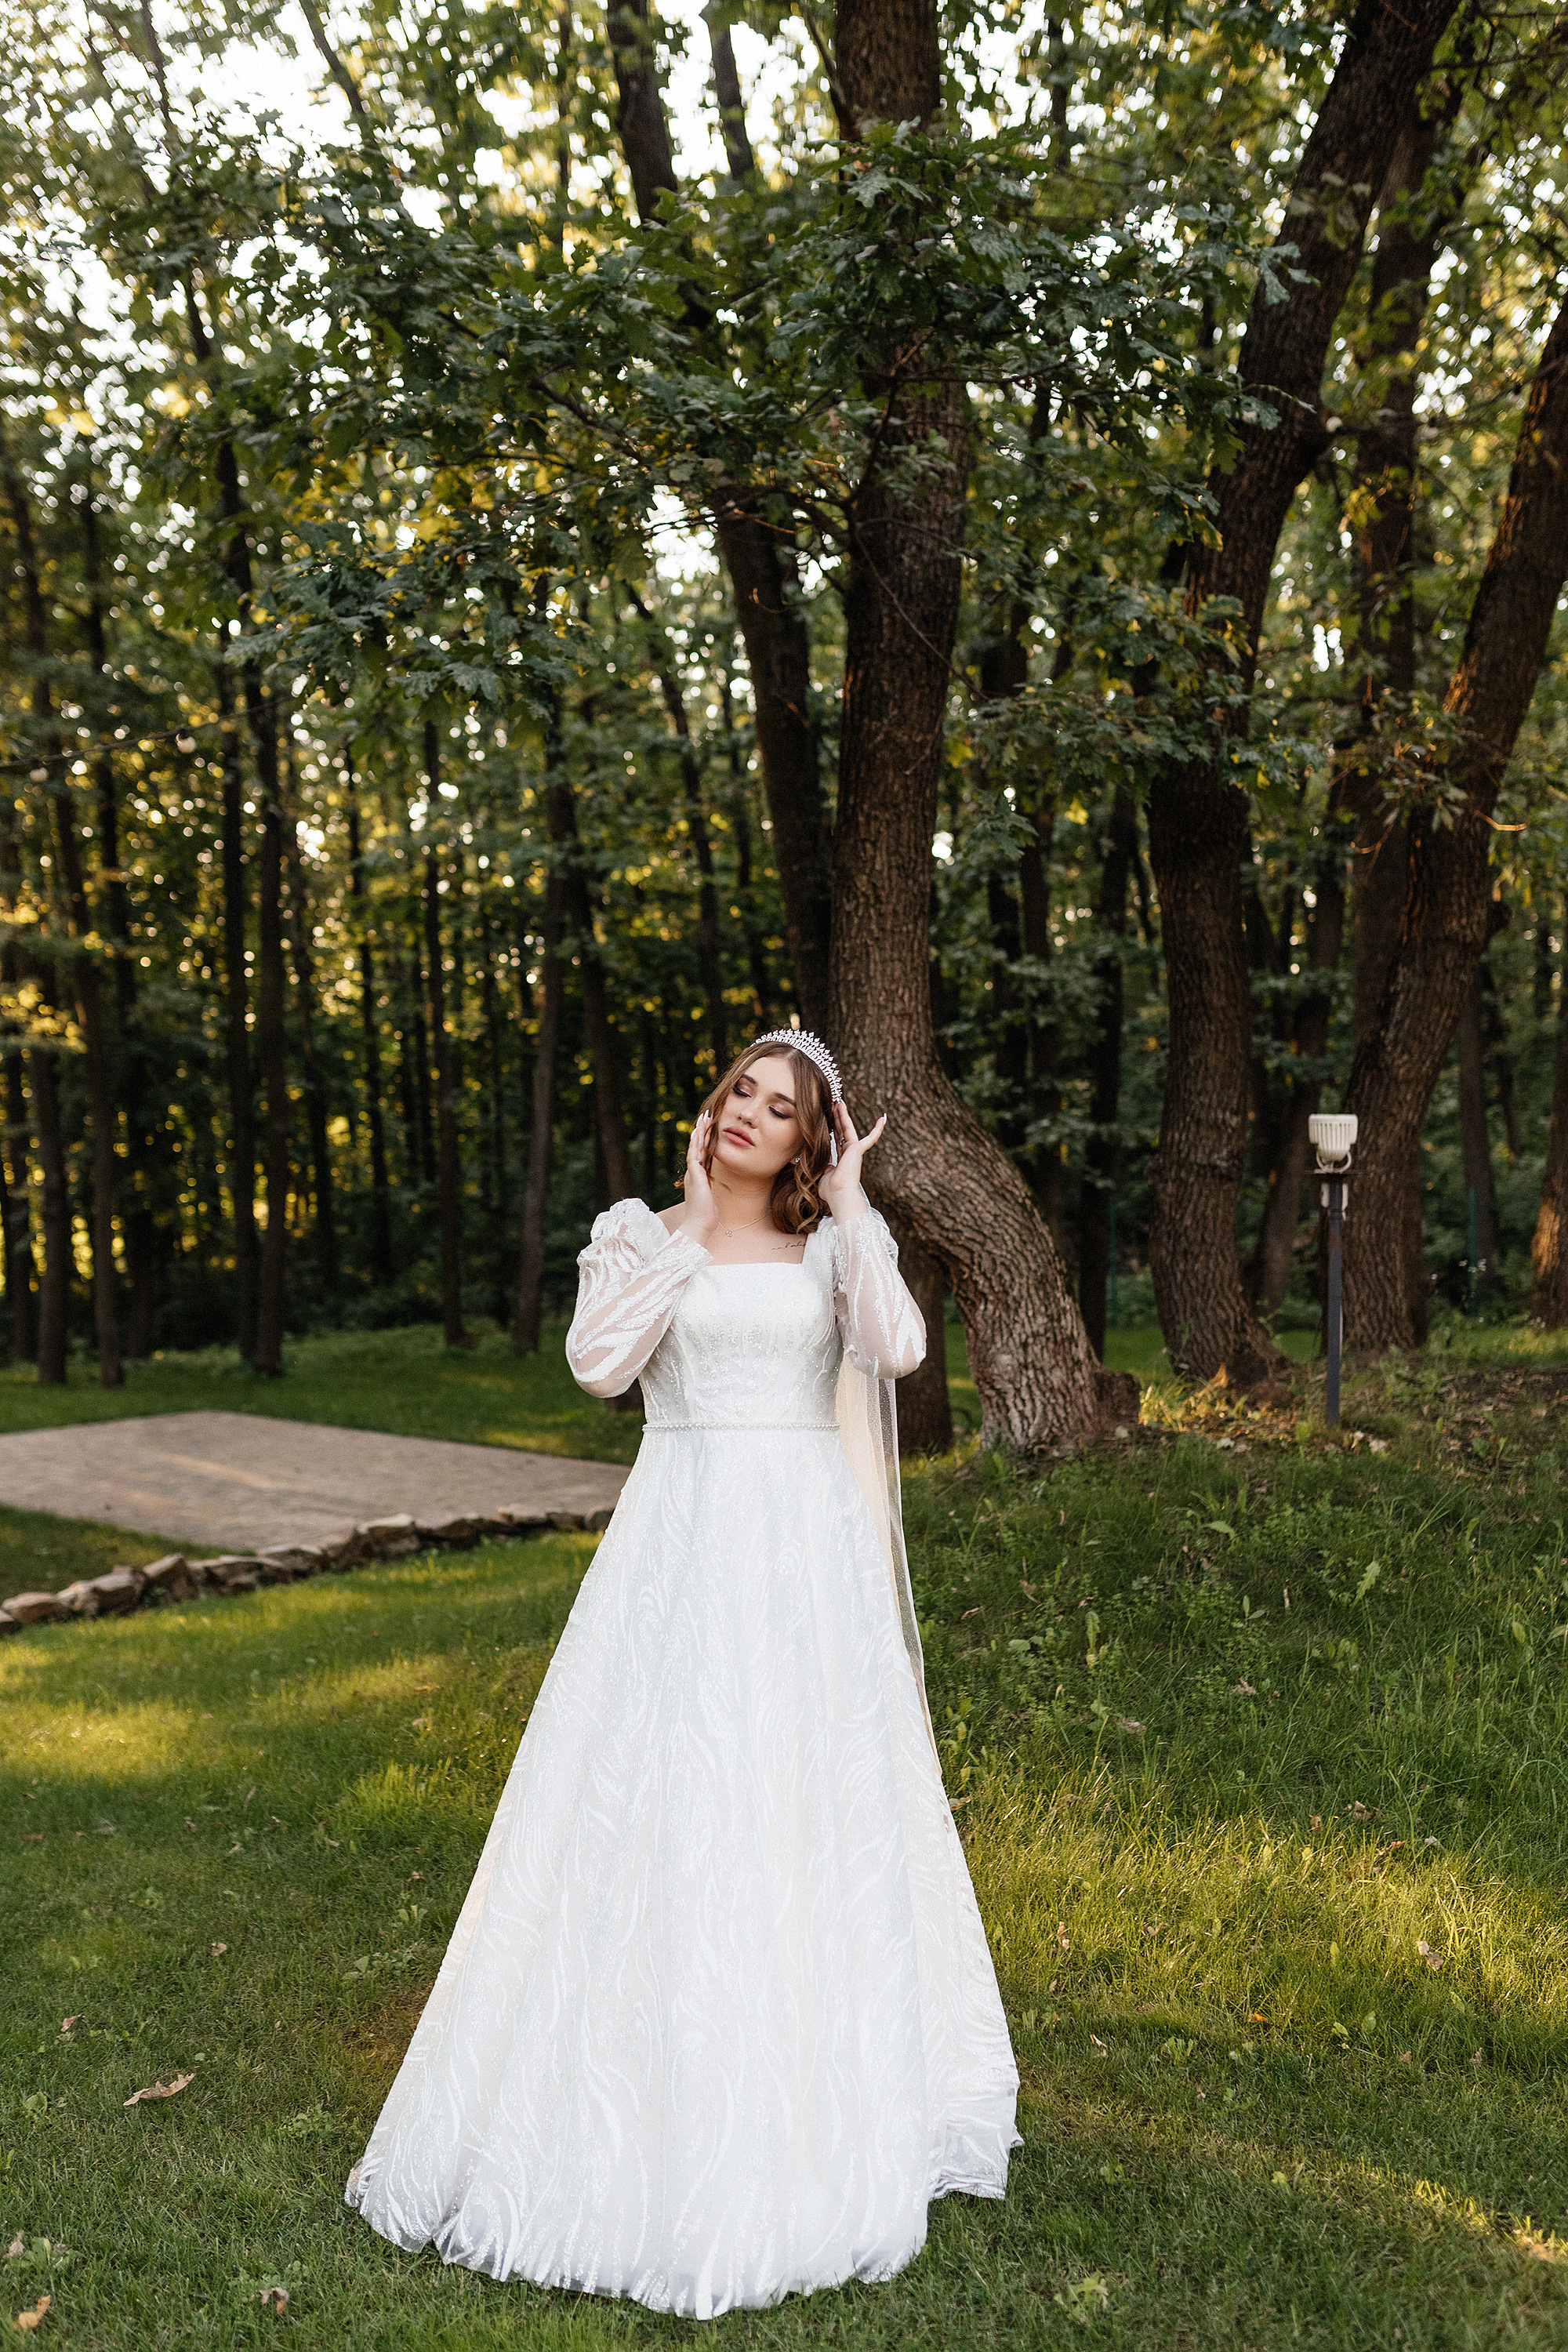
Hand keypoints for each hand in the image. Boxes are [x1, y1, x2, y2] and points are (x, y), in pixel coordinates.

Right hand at [681, 1110, 718, 1242]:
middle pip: (697, 1147)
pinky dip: (695, 1144)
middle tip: (706, 1116)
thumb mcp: (711, 1198)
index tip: (708, 1128)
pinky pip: (694, 1155)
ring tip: (703, 1118)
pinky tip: (697, 1133)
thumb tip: (713, 1189)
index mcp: (698, 1177)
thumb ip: (710, 1190)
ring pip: (695, 1148)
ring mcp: (693, 1174)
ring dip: (699, 1132)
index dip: (704, 1140)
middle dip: (701, 1131)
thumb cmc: (705, 1216)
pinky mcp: (695, 1176)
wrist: (699, 1225)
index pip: (701, 1154)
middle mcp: (694, 1173)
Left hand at [818, 1102, 885, 1216]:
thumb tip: (825, 1166)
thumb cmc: (831, 1190)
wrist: (839, 1193)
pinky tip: (883, 1119)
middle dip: (837, 1117)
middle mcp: (848, 1154)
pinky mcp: (858, 1150)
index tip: (829, 1118)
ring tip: (839, 1102)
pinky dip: (877, 1130)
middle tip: (833, 1104)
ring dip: (844, 1115)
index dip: (834, 1129)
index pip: (837, 1140)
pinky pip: (870, 1138)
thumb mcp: (824, 1177)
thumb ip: (825, 1169)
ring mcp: (854, 1152)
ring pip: (849, 1129)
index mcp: (841, 1159)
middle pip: (842, 1131)